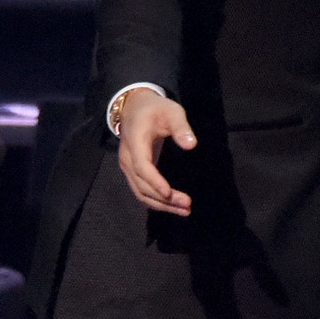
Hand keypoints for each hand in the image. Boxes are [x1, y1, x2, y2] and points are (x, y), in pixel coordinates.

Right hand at [113, 87, 194, 217]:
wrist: (134, 108)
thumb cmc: (155, 109)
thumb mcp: (171, 111)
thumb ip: (181, 127)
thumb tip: (191, 144)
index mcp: (135, 142)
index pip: (142, 167)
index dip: (155, 182)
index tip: (170, 193)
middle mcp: (128, 159)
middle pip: (142, 185)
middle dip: (163, 199)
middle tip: (187, 205)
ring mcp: (128, 167)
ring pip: (141, 192)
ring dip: (161, 205)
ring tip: (184, 210)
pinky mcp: (133, 172)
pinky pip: (142, 191)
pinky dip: (156, 202)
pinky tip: (172, 206)